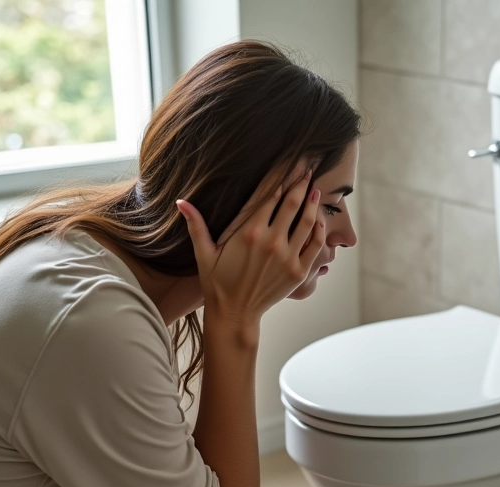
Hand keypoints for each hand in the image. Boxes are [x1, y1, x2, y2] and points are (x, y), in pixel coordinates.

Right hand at [176, 165, 325, 326]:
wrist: (235, 313)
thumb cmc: (217, 282)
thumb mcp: (203, 253)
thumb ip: (196, 225)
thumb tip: (180, 201)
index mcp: (248, 231)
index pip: (269, 193)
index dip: (281, 174)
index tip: (289, 160)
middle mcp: (270, 241)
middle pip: (292, 202)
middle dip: (300, 180)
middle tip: (307, 165)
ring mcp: (287, 256)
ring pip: (307, 220)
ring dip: (312, 201)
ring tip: (314, 186)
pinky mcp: (299, 271)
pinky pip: (314, 244)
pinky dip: (319, 229)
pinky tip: (319, 218)